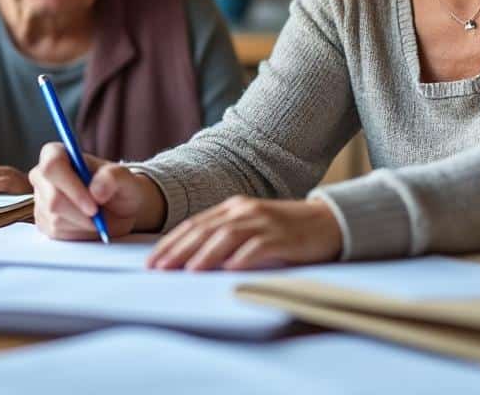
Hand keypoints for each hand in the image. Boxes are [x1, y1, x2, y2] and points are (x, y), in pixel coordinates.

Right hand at [29, 143, 164, 240]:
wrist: (119, 209)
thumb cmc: (118, 188)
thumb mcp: (125, 178)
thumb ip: (114, 177)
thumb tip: (95, 189)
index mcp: (58, 154)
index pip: (52, 165)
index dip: (71, 186)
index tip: (93, 204)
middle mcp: (43, 176)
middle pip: (53, 199)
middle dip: (81, 213)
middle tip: (101, 217)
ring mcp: (41, 201)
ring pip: (56, 220)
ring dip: (83, 224)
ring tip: (98, 218)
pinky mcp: (43, 222)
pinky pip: (57, 234)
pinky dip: (79, 234)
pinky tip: (89, 225)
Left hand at [147, 196, 342, 270]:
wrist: (328, 221)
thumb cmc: (285, 230)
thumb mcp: (251, 227)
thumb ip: (225, 236)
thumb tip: (190, 260)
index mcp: (233, 208)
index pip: (194, 224)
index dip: (170, 242)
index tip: (152, 261)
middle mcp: (244, 211)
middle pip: (204, 229)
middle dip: (178, 250)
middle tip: (158, 268)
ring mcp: (263, 222)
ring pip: (227, 236)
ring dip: (204, 254)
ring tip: (187, 270)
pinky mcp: (282, 237)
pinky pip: (258, 247)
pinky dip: (242, 257)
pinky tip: (229, 269)